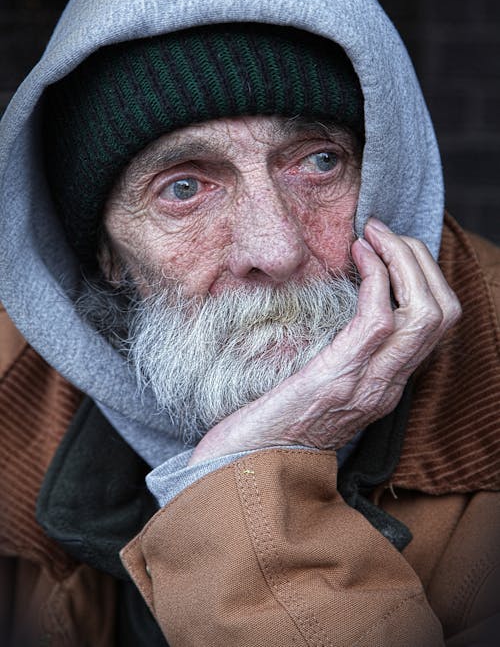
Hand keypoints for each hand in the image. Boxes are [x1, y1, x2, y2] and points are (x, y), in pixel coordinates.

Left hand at [188, 218, 461, 464]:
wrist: (242, 470)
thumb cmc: (271, 424)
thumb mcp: (318, 386)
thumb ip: (340, 355)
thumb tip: (340, 310)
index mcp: (384, 384)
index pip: (435, 324)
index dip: (424, 276)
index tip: (390, 246)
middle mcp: (387, 384)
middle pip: (442, 313)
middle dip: (421, 260)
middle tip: (386, 233)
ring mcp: (368, 383)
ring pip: (423, 312)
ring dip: (404, 260)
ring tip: (375, 234)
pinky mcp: (337, 377)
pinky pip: (378, 319)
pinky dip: (376, 277)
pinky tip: (356, 255)